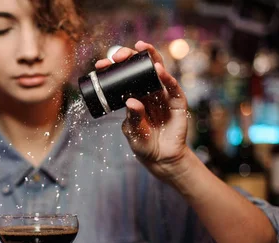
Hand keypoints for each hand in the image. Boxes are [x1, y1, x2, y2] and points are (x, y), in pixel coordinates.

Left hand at [95, 41, 190, 181]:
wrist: (160, 157)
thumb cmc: (143, 143)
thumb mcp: (132, 131)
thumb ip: (133, 117)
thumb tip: (131, 101)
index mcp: (134, 95)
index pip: (124, 76)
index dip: (114, 68)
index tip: (101, 64)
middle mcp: (149, 91)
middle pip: (141, 68)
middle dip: (131, 57)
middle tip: (120, 55)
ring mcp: (163, 95)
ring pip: (159, 71)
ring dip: (151, 58)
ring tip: (143, 48)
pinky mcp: (177, 102)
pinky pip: (173, 87)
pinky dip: (167, 78)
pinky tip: (159, 70)